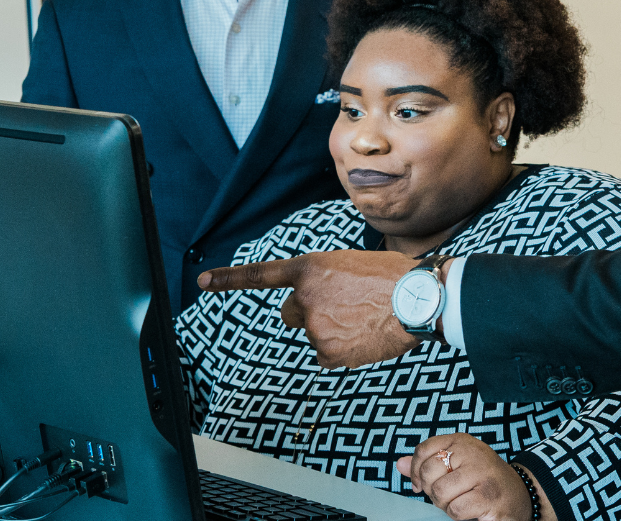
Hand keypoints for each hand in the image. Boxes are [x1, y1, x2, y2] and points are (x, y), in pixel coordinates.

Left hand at [197, 250, 417, 367]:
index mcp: (310, 268)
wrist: (418, 298)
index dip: (229, 278)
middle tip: (344, 305)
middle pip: (291, 312)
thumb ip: (321, 281)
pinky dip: (340, 350)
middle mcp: (304, 297)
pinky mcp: (327, 351)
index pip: (261, 274)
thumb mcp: (348, 264)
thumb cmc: (391, 276)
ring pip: (312, 333)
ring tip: (362, 318)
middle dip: (309, 311)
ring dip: (331, 329)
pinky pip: (324, 355)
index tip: (202, 281)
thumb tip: (311, 305)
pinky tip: (362, 337)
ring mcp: (314, 326)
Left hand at [396, 434, 555, 520]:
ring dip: (447, 505)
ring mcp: (482, 473)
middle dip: (434, 491)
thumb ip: (427, 464)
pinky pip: (456, 509)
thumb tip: (400, 465)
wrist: (521, 495)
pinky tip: (472, 510)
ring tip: (462, 502)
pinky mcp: (488, 496)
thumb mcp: (456, 466)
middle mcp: (472, 452)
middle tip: (450, 495)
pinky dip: (459, 515)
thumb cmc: (483, 481)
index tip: (422, 485)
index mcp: (461, 441)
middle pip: (430, 473)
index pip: (424, 450)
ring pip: (441, 493)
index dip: (417, 471)